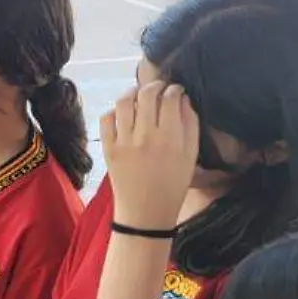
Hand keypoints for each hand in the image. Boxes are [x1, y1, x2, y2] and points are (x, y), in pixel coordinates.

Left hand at [101, 81, 199, 230]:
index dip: (174, 89)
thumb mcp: (190, 156)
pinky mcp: (108, 148)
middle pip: (146, 94)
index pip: (170, 98)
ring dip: (133, 92)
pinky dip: (114, 110)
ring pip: (123, 102)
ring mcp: (123, 141)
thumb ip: (190, 125)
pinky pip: (106, 119)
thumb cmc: (173, 185)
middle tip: (159, 88)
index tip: (176, 91)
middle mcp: (144, 136)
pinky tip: (123, 113)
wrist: (146, 213)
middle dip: (155, 85)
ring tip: (139, 95)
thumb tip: (183, 99)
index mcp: (169, 138)